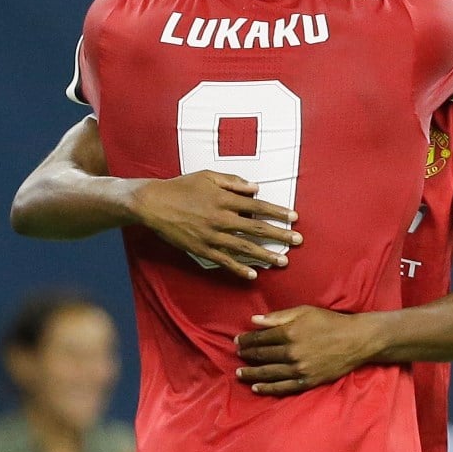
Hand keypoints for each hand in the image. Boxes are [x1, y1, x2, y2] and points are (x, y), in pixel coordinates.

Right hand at [130, 170, 301, 278]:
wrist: (153, 203)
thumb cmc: (182, 186)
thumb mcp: (208, 176)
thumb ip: (233, 182)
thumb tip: (256, 189)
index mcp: (225, 199)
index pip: (258, 207)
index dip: (278, 212)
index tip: (295, 217)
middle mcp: (221, 218)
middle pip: (257, 229)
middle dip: (280, 235)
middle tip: (298, 241)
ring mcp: (211, 236)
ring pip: (244, 248)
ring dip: (265, 255)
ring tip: (283, 261)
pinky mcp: (201, 249)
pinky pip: (223, 261)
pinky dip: (238, 269)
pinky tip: (253, 275)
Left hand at [235, 306, 374, 395]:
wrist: (355, 340)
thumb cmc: (330, 322)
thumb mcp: (304, 312)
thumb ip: (278, 317)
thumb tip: (254, 320)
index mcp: (289, 333)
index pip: (261, 338)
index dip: (247, 340)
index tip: (237, 341)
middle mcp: (292, 353)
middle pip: (262, 356)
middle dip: (246, 355)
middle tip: (237, 355)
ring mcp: (299, 369)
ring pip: (268, 373)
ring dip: (251, 373)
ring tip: (239, 372)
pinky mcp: (307, 382)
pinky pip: (283, 387)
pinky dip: (267, 388)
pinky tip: (256, 387)